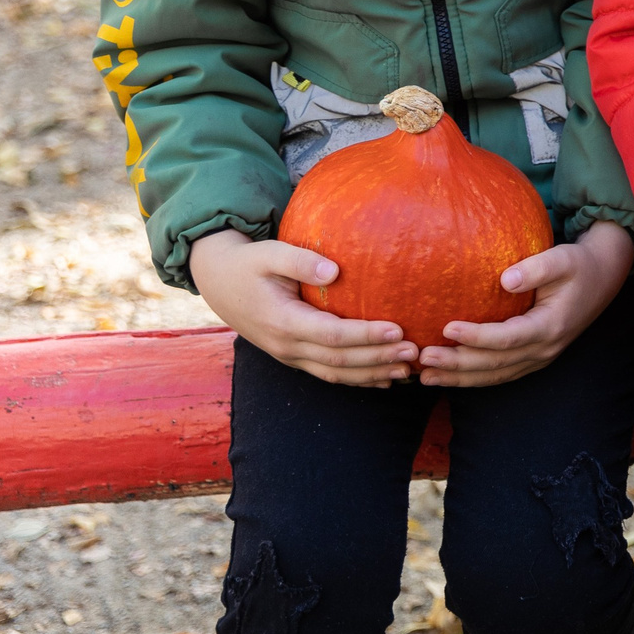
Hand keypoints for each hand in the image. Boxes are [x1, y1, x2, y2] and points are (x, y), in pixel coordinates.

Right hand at [190, 228, 415, 387]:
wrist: (219, 283)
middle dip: (378, 358)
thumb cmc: (250, 264)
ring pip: (335, 374)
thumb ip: (300, 261)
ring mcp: (289, 355)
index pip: (331, 335)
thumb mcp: (269, 254)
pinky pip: (327, 374)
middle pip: (339, 361)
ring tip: (408, 370)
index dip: (365, 335)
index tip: (398, 329)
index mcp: (282, 320)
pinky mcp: (294, 357)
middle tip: (414, 352)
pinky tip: (384, 379)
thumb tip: (335, 271)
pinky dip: (357, 380)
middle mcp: (286, 345)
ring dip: (372, 374)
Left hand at [418, 221, 633, 387]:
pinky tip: (447, 376)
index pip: (507, 338)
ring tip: (424, 376)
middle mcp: (545, 349)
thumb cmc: (578, 264)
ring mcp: (540, 358)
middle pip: (495, 364)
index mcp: (550, 326)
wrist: (603, 278)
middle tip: (423, 358)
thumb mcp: (563, 258)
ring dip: (459, 378)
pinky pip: (499, 374)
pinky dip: (472, 378)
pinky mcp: (533, 358)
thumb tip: (504, 280)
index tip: (446, 327)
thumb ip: (537, 268)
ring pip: (495, 376)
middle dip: (457, 364)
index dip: (476, 337)